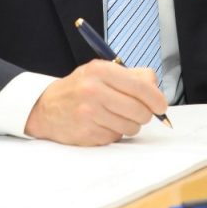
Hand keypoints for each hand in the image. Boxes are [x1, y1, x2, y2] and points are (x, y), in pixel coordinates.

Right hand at [24, 60, 166, 144]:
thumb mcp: (101, 71)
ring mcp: (89, 114)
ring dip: (130, 124)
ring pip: (131, 127)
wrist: (45, 107)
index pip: (140, 86)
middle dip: (145, 114)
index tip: (161, 105)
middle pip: (140, 110)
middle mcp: (94, 91)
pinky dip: (114, 132)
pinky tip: (103, 123)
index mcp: (100, 70)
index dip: (156, 98)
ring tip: (117, 115)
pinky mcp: (87, 133)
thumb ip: (131, 75)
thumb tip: (155, 88)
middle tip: (140, 112)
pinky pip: (116, 137)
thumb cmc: (80, 87)